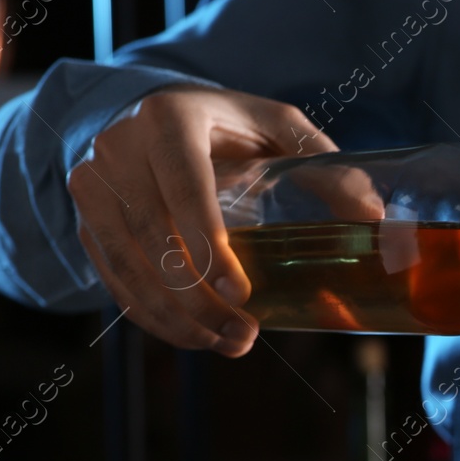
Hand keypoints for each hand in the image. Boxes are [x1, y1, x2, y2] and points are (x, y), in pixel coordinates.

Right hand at [67, 85, 335, 355]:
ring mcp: (92, 184)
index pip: (183, 184)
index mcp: (169, 117)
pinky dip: (151, 315)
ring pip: (127, 265)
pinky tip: (194, 338)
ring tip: (229, 344)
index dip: (206, 242)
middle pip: (152, 236)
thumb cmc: (231, 127)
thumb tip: (372, 216)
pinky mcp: (86, 220)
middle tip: (245, 334)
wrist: (150, 116)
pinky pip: (113, 278)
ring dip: (176, 317)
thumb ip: (327, 166)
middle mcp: (119, 147)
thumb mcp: (280, 130)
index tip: (240, 292)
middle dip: (198, 298)